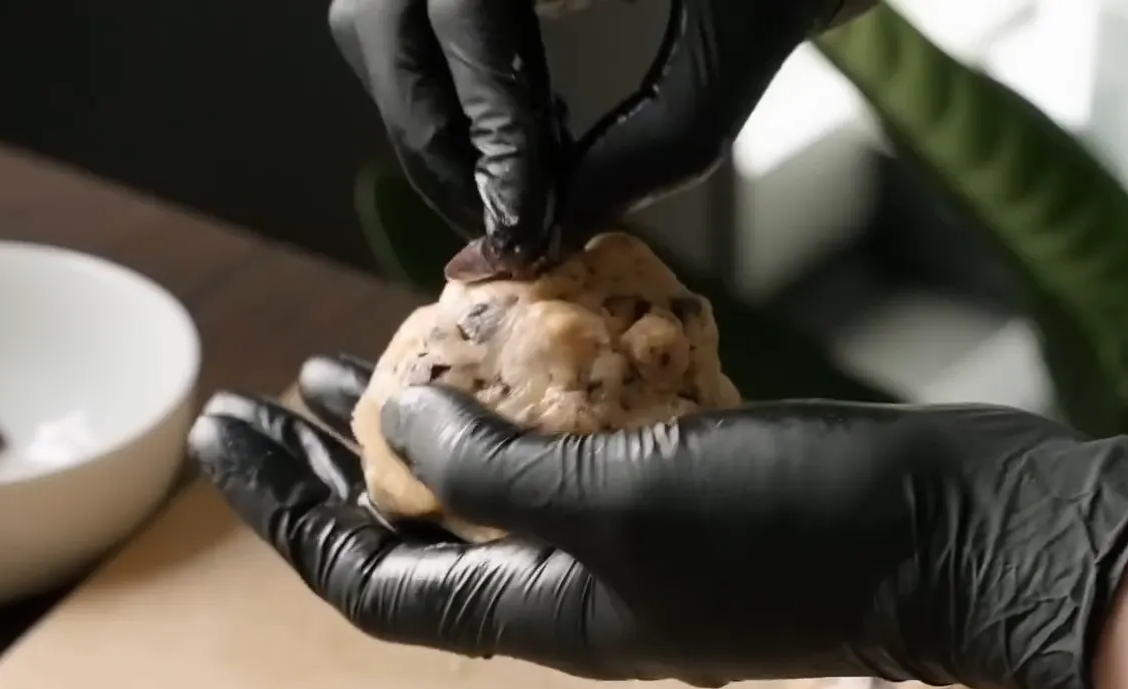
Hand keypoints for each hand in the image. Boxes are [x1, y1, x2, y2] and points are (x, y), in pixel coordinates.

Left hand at [187, 355, 1127, 688]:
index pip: (377, 581)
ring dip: (418, 436)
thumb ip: (499, 472)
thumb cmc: (802, 532)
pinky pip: (573, 459)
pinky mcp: (693, 496)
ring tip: (352, 364)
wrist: (966, 534)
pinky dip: (522, 410)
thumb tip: (399, 428)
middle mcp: (582, 597)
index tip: (226, 424)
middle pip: (420, 543)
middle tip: (265, 396)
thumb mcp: (626, 498)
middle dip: (333, 473)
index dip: (290, 510)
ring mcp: (641, 551)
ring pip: (494, 498)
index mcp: (550, 619)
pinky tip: (507, 353)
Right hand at [328, 0, 864, 268]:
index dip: (480, 124)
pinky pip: (422, 10)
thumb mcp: (742, 36)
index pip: (456, 9)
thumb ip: (653, 141)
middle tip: (501, 221)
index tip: (521, 219)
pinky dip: (454, 74)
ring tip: (517, 180)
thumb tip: (556, 228)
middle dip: (435, 133)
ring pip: (387, 15)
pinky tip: (525, 125)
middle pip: (385, 17)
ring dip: (435, 108)